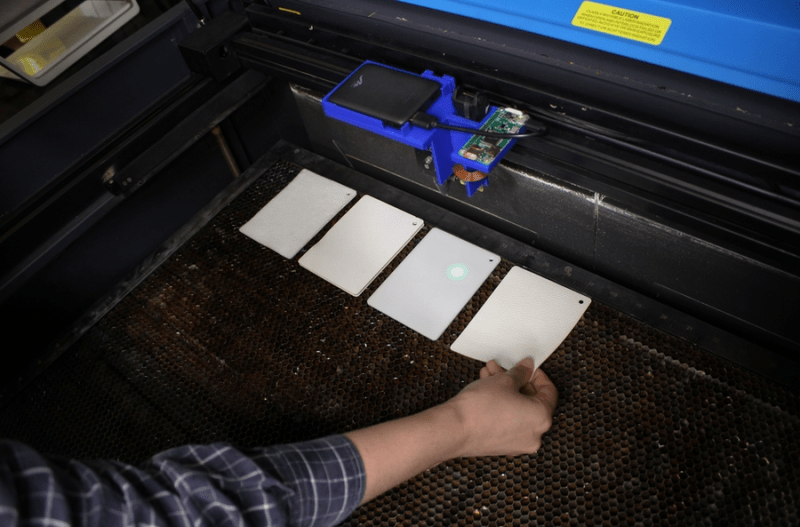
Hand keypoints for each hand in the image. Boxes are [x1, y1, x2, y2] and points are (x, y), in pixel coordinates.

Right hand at [346, 356, 557, 503]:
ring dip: (499, 388)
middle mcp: (530, 435)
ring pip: (510, 408)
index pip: (547, 392)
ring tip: (481, 372)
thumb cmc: (475, 408)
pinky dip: (491, 403)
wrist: (446, 431)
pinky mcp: (492, 446)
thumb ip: (517, 373)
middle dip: (511, 379)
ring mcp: (511, 443)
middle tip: (497, 365)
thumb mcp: (500, 381)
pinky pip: (498, 419)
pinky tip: (475, 388)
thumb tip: (525, 365)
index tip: (523, 363)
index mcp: (539, 419)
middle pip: (527, 400)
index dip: (536, 374)